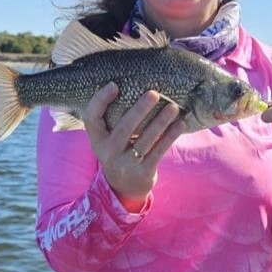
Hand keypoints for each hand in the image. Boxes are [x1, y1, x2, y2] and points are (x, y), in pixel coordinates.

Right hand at [81, 82, 186, 211]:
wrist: (124, 186)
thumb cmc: (119, 151)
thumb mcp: (109, 138)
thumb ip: (113, 118)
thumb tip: (135, 84)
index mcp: (97, 139)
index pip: (91, 117)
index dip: (100, 100)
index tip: (114, 85)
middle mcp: (108, 151)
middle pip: (124, 127)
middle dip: (140, 109)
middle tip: (154, 93)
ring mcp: (125, 163)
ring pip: (146, 139)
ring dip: (161, 121)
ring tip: (173, 107)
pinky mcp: (143, 171)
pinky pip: (159, 151)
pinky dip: (170, 136)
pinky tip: (180, 123)